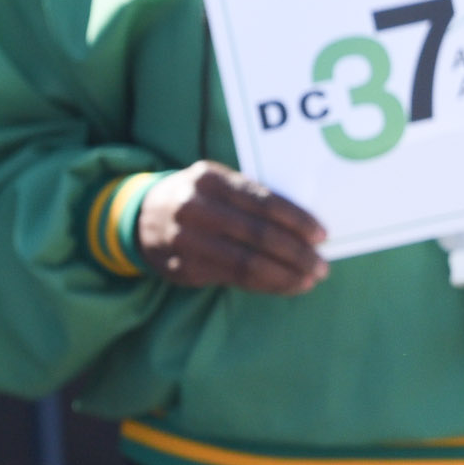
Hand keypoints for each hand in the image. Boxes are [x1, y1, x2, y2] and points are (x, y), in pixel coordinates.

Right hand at [136, 163, 328, 294]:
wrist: (141, 216)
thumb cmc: (200, 198)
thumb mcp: (218, 184)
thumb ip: (252, 198)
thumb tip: (304, 225)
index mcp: (211, 179)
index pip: (263, 201)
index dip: (296, 219)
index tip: (322, 235)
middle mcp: (196, 208)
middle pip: (257, 233)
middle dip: (296, 252)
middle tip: (321, 265)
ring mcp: (187, 241)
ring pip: (246, 262)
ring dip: (284, 274)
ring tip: (309, 279)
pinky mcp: (184, 268)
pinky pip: (233, 278)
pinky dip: (266, 284)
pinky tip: (286, 285)